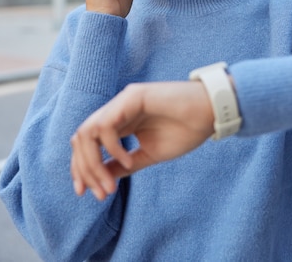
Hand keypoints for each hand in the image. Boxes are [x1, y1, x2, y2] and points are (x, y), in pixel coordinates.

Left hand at [70, 81, 213, 199]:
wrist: (210, 112)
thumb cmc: (185, 130)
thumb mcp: (150, 153)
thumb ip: (125, 164)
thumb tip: (102, 178)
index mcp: (120, 121)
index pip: (87, 143)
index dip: (81, 168)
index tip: (86, 194)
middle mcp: (116, 109)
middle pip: (81, 138)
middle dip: (84, 169)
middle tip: (99, 193)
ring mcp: (123, 101)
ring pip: (88, 131)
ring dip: (92, 162)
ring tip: (110, 184)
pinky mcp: (132, 96)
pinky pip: (107, 125)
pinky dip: (112, 148)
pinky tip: (129, 160)